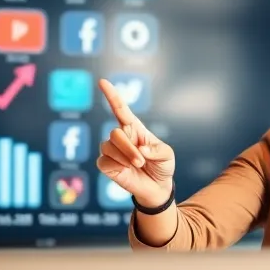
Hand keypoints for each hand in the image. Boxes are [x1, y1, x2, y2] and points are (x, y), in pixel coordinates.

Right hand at [95, 79, 175, 207]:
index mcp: (134, 129)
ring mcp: (111, 150)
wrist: (157, 187)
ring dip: (125, 157)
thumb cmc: (162, 166)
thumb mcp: (167, 155)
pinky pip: (104, 161)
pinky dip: (117, 166)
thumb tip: (140, 149)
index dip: (111, 95)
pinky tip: (125, 170)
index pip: (120, 109)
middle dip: (128, 148)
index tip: (102, 82)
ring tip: (138, 165)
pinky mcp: (106, 164)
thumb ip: (156, 149)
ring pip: (108, 146)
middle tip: (141, 161)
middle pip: (115, 133)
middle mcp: (121, 137)